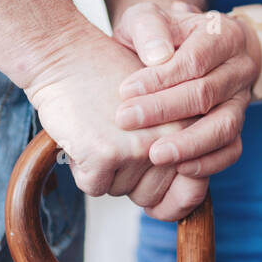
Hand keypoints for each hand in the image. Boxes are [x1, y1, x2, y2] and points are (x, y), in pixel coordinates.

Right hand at [21, 21, 207, 220]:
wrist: (67, 55)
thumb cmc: (111, 85)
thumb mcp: (158, 112)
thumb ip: (175, 151)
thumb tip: (179, 205)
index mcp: (192, 127)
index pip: (194, 190)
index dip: (172, 202)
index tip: (154, 201)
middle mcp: (173, 138)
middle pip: (152, 196)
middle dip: (129, 182)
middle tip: (113, 144)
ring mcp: (141, 147)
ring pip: (120, 192)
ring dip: (104, 174)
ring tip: (97, 133)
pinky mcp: (107, 153)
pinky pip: (95, 187)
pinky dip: (82, 170)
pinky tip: (80, 139)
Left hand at [115, 3, 258, 175]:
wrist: (186, 48)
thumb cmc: (164, 34)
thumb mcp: (149, 16)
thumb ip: (149, 26)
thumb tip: (157, 57)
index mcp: (223, 34)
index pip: (195, 60)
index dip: (161, 79)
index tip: (124, 91)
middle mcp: (240, 68)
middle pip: (207, 94)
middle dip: (164, 111)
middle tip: (126, 121)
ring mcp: (241, 100)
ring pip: (225, 126)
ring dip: (189, 144)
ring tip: (156, 155)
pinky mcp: (236, 125)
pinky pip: (232, 149)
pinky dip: (209, 162)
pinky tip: (180, 168)